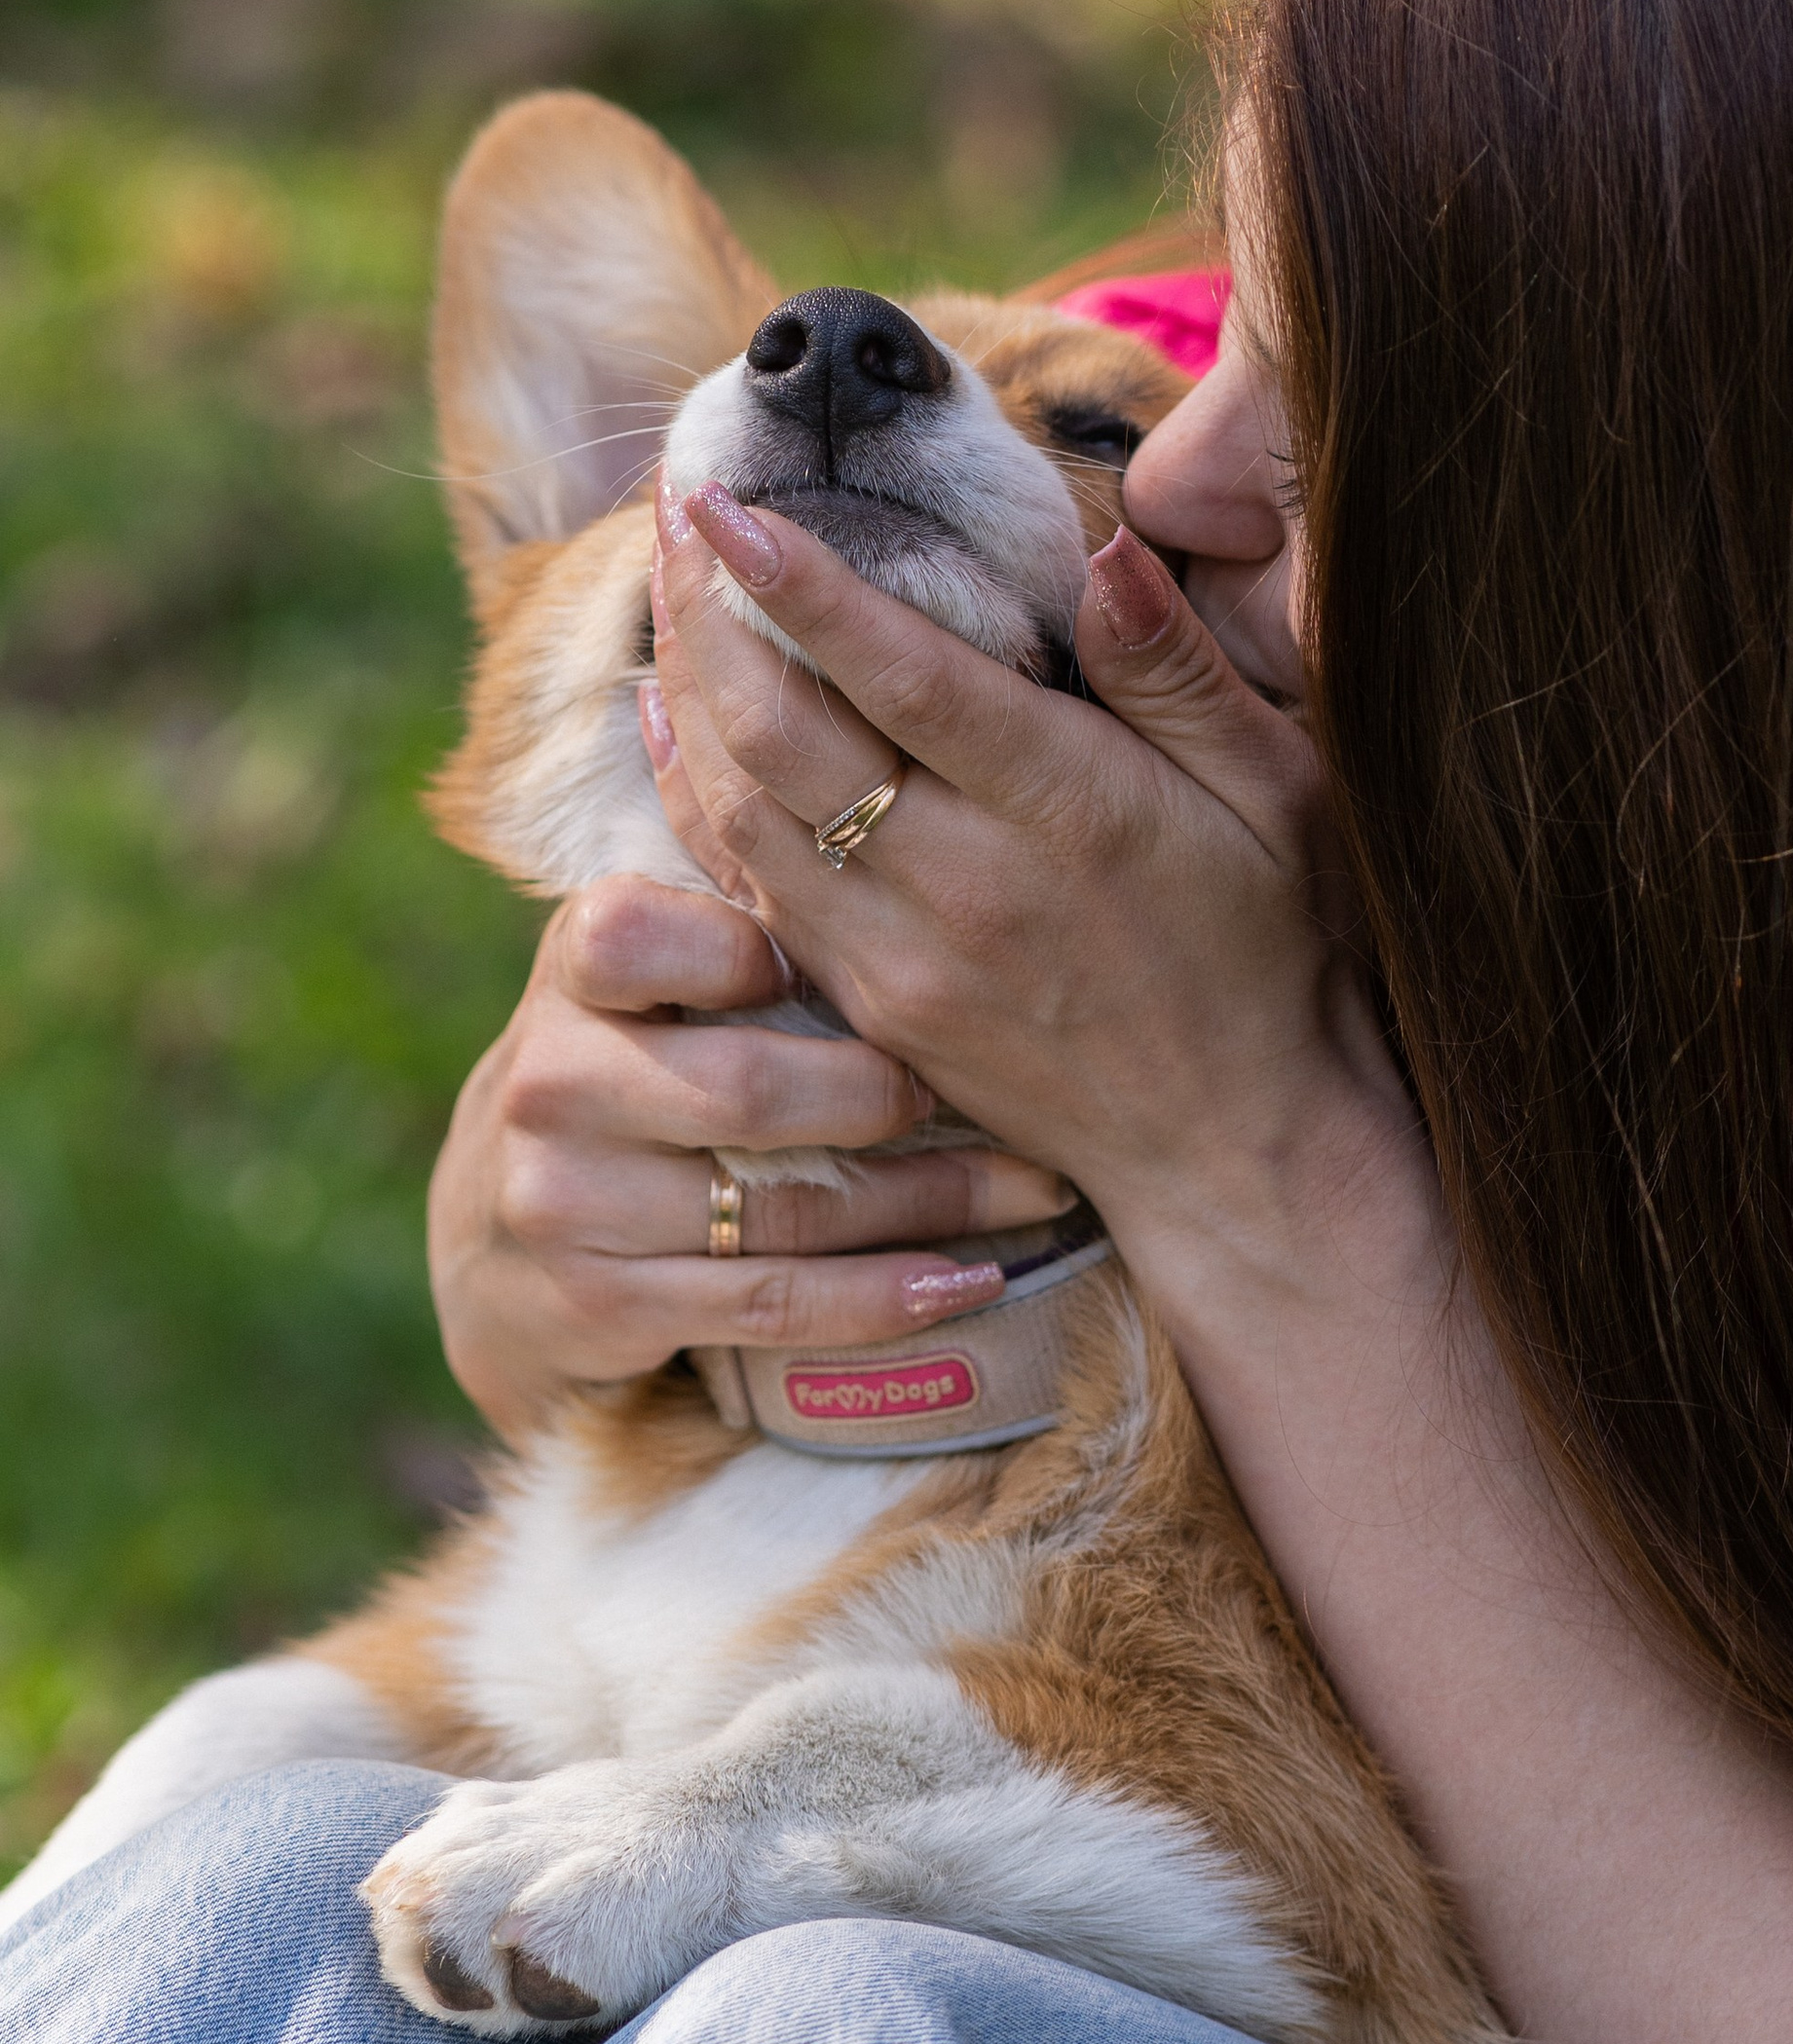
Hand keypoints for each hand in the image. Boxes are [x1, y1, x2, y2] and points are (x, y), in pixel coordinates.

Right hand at [428, 872, 1075, 1442]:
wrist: (503, 1241)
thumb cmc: (632, 1064)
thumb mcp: (648, 973)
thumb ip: (730, 888)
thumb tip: (824, 736)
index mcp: (571, 971)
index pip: (643, 934)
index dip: (754, 951)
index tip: (864, 959)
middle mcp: (551, 1084)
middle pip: (749, 1090)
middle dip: (888, 1096)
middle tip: (990, 1089)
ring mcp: (563, 1204)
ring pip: (783, 1208)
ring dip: (932, 1203)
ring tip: (1038, 1190)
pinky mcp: (597, 1308)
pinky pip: (771, 1302)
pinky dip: (883, 1296)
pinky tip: (971, 1279)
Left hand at [644, 488, 1415, 1311]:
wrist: (1241, 1149)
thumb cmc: (1277, 949)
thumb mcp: (1275, 792)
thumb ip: (1175, 671)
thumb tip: (1106, 548)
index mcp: (1065, 810)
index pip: (901, 674)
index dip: (800, 584)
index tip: (727, 499)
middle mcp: (962, 884)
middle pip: (781, 735)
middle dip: (709, 611)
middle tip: (676, 511)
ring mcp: (899, 960)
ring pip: (739, 809)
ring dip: (687, 690)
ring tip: (666, 587)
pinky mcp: (869, 1010)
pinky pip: (746, 889)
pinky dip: (692, 793)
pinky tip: (668, 717)